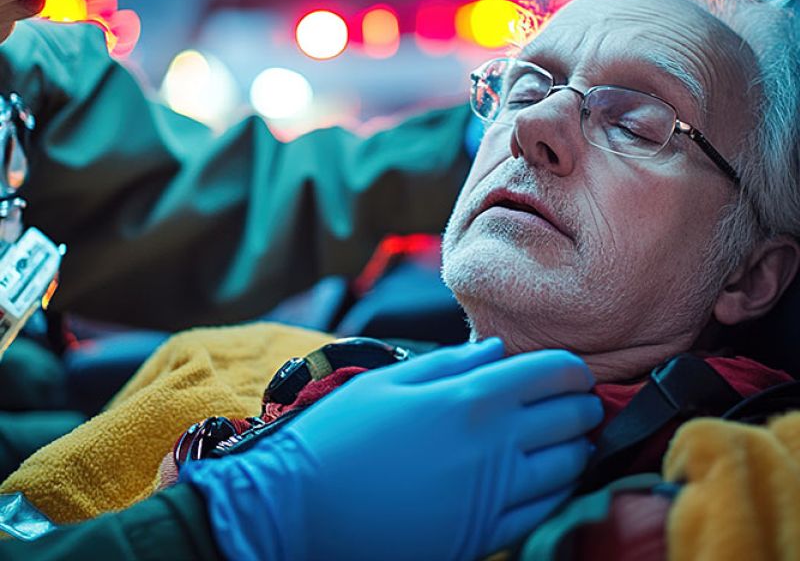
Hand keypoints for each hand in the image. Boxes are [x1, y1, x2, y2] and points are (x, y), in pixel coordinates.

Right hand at [182, 338, 602, 560]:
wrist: (302, 509)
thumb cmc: (341, 434)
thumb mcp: (390, 382)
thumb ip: (451, 363)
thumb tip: (497, 350)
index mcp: (471, 398)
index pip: (554, 374)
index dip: (572, 368)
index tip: (569, 370)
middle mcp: (495, 447)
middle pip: (573, 419)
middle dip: (582, 405)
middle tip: (572, 401)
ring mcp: (494, 497)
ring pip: (569, 468)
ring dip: (577, 448)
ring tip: (566, 439)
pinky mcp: (485, 537)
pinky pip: (545, 510)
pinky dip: (558, 489)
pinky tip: (547, 478)